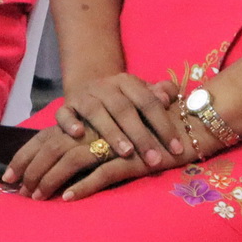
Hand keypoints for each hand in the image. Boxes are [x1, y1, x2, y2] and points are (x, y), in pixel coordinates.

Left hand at [3, 122, 157, 201]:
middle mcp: (96, 127)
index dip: (27, 155)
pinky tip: (68, 198)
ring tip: (38, 197)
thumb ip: (92, 136)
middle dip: (33, 170)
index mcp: (88, 120)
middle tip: (21, 192)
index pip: (49, 136)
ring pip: (73, 160)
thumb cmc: (148, 126)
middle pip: (55, 148)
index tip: (8, 175)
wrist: (188, 122)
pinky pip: (102, 173)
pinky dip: (83, 186)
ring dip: (52, 179)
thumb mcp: (116, 128)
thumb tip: (63, 150)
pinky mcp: (130, 158)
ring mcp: (112, 142)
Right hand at [52, 72, 189, 171]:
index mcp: (127, 82)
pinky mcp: (66, 107)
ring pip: (96, 111)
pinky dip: (69, 122)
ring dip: (111, 132)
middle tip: (154, 159)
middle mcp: (105, 86)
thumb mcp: (142, 94)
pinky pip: (64, 113)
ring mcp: (84, 96)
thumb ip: (159, 94)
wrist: (89, 86)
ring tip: (126, 152)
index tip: (177, 149)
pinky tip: (77, 135)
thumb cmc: (124, 99)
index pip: (148, 102)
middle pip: (124, 108)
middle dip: (140, 135)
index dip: (164, 124)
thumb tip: (170, 95)